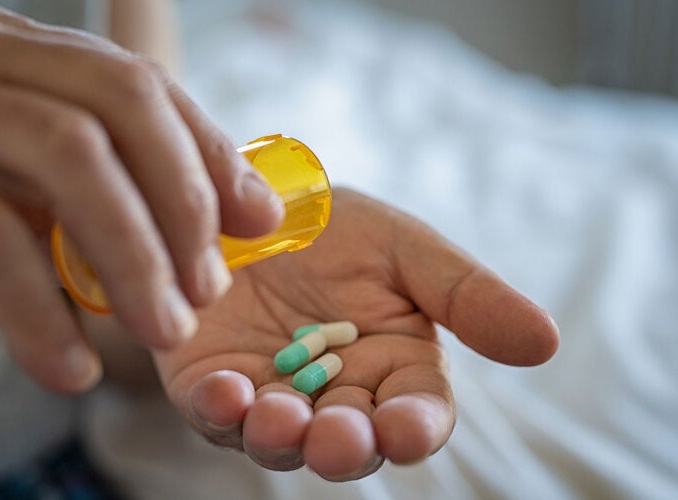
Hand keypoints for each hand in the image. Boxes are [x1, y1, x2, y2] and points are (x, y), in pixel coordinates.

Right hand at [0, 1, 281, 391]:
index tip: (255, 222)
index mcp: (10, 49)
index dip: (209, 152)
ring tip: (162, 331)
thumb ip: (97, 181)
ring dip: (132, 255)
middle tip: (207, 291)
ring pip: (64, 155)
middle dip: (181, 200)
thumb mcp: (9, 172)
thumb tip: (224, 220)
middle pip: (116, 101)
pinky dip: (38, 309)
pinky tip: (69, 368)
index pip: (136, 81)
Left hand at [155, 188, 558, 480]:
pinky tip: (223, 391)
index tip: (404, 428)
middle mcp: (333, 394)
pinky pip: (213, 412)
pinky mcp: (211, 384)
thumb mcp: (404, 248)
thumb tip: (546, 342)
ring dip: (281, 437)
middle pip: (348, 441)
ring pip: (280, 439)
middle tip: (339, 437)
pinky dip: (219, 410)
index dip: (412, 428)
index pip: (415, 414)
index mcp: (391, 365)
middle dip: (344, 446)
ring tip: (279, 417)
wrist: (249, 204)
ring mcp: (270, 395)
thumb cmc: (334, 226)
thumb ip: (465, 295)